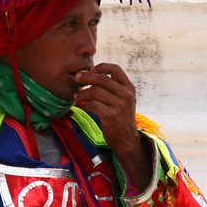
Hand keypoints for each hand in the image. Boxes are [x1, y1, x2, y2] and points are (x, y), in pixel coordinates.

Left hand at [74, 63, 151, 186]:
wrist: (127, 139)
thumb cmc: (121, 118)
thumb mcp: (124, 100)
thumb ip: (113, 87)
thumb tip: (91, 74)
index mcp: (129, 88)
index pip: (116, 69)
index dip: (101, 67)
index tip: (91, 70)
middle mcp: (126, 95)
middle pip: (101, 78)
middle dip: (86, 77)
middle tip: (77, 79)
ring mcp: (119, 106)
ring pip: (95, 91)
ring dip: (82, 93)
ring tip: (77, 96)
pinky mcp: (111, 116)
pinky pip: (92, 105)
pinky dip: (84, 105)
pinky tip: (83, 106)